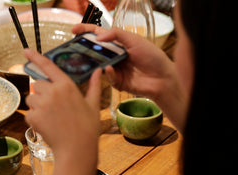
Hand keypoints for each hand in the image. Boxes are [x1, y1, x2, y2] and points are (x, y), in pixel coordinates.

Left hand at [23, 48, 101, 162]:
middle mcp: (52, 91)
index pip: (48, 66)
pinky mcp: (34, 116)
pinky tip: (47, 126)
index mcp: (67, 85)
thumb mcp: (94, 104)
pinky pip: (29, 114)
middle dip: (42, 94)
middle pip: (37, 85)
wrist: (77, 149)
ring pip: (31, 99)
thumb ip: (94, 85)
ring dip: (37, 106)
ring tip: (51, 118)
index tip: (26, 50)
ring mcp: (42, 104)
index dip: (35, 57)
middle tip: (54, 108)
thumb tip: (99, 70)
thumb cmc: (88, 127)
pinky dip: (34, 120)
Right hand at [72, 24, 187, 132]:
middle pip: (96, 51)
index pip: (100, 35)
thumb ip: (117, 35)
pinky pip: (108, 77)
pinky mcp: (117, 82)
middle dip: (85, 49)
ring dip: (95, 63)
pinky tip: (109, 69)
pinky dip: (108, 73)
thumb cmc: (152, 57)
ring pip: (99, 65)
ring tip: (90, 59)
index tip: (74, 30)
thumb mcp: (135, 40)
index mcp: (119, 43)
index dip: (87, 31)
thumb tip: (99, 36)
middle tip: (75, 48)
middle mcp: (115, 56)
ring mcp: (115, 69)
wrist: (162, 78)